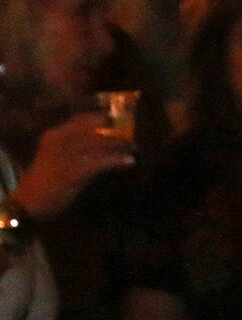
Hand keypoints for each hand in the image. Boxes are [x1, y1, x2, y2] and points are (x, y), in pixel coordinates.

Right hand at [13, 112, 136, 219]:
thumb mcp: (55, 156)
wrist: (30, 201)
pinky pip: (101, 162)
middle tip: (130, 137)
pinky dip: (117, 160)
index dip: (100, 117)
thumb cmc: (46, 180)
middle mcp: (59, 141)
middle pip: (93, 131)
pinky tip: (129, 161)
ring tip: (133, 148)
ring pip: (99, 145)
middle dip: (115, 133)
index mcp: (53, 135)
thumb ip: (73, 146)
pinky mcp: (74, 172)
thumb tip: (100, 140)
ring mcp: (66, 156)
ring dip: (119, 146)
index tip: (116, 117)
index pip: (80, 120)